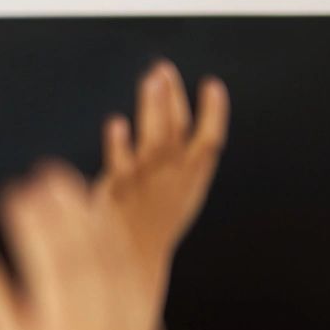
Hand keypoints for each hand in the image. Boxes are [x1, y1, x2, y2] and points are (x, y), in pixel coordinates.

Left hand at [93, 61, 229, 301]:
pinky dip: (119, 146)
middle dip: (172, 98)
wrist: (135, 261)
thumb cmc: (157, 219)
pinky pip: (120, 167)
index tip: (212, 84)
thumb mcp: (182, 186)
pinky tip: (116, 124)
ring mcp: (145, 185)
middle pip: (177, 131)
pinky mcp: (117, 193)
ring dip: (152, 110)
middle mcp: (172, 178)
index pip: (211, 141)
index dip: (214, 113)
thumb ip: (183, 151)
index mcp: (193, 177)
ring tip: (150, 80)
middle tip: (163, 68)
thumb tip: (170, 104)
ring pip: (153, 142)